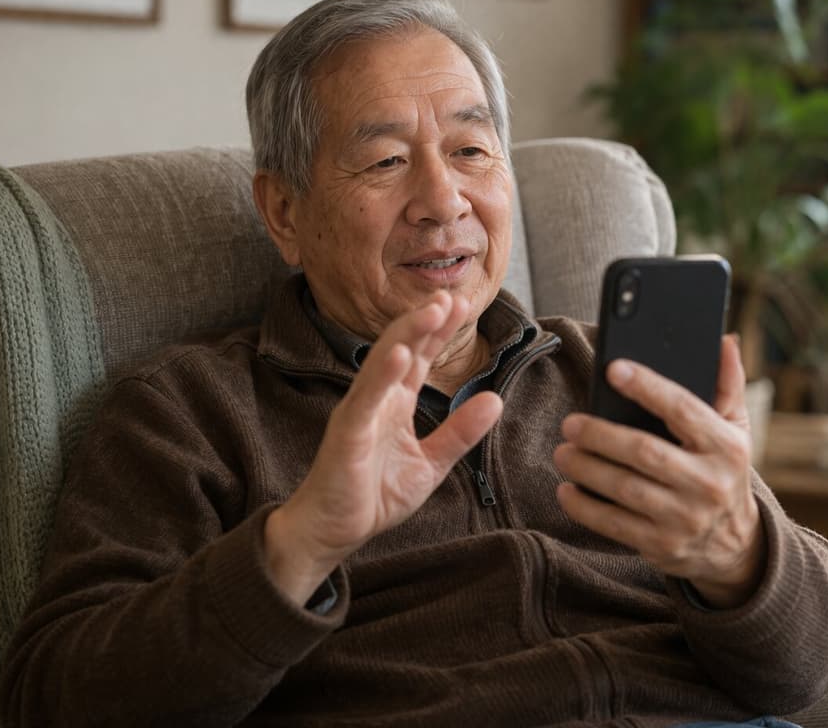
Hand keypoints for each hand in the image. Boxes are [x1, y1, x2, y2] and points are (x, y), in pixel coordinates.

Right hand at [264, 291, 502, 604]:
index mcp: (395, 403)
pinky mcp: (345, 434)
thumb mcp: (430, 463)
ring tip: (431, 310)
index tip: (461, 303)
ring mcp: (359, 413)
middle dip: (426, 321)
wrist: (332, 532)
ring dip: (406, 334)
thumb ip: (460, 432)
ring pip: (382, 364)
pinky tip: (398, 355)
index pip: (420, 357)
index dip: (439, 331)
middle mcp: (376, 400)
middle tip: (452, 295)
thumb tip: (495, 399)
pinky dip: (381, 375)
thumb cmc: (372, 496)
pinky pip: (364, 400)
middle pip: (402, 349)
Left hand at [554, 336, 765, 608]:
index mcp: (727, 448)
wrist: (733, 544)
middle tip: (570, 423)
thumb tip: (725, 340)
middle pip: (645, 452)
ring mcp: (684, 519)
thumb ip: (728, 385)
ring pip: (624, 488)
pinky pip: (613, 524)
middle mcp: (708, 484)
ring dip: (586, 468)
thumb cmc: (724, 471)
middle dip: (601, 435)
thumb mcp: (736, 429)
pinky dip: (584, 507)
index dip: (647, 387)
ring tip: (563, 452)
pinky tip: (567, 489)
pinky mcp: (661, 545)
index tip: (614, 369)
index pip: (683, 410)